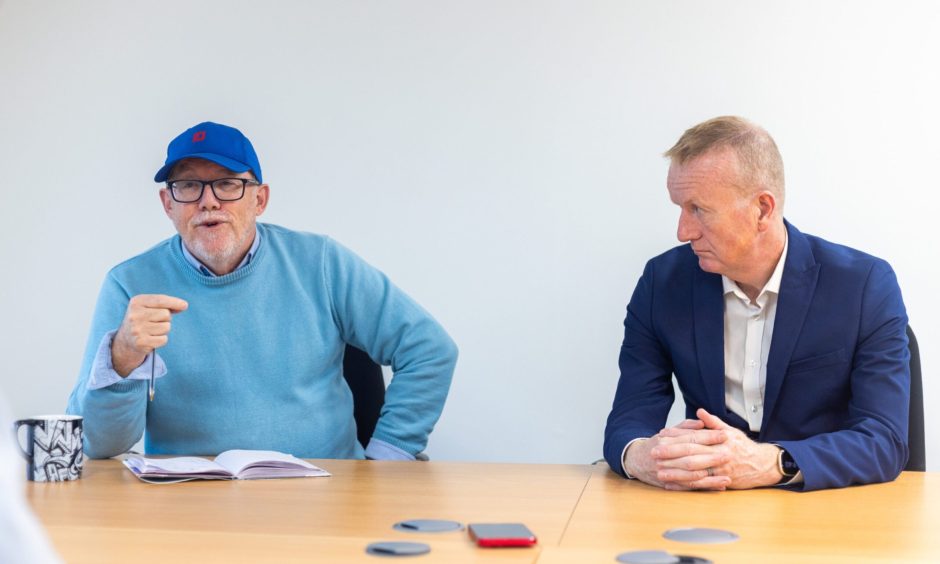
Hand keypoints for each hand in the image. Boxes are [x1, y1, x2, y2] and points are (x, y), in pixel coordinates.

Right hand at [111, 294, 187, 375]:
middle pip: (166, 314)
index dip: (174, 302)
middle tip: (153, 322)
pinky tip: (151, 338)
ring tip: (152, 330)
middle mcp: (135, 315)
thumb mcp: (150, 307)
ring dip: (163, 329)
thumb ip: (166, 305)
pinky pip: (164, 339)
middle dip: (165, 318)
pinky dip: (161, 340)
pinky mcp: (141, 342)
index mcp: (136, 302)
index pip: (160, 300)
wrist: (126, 339)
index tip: (185, 305)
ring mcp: (137, 329)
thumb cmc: (143, 319)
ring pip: (167, 327)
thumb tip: (183, 306)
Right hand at [624, 418, 730, 489]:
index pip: (691, 437)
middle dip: (712, 456)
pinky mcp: (668, 484)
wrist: (636, 461)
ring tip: (727, 475)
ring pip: (690, 474)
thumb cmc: (656, 445)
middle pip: (691, 456)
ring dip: (710, 476)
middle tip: (729, 454)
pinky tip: (717, 486)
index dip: (709, 436)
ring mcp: (666, 471)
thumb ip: (685, 427)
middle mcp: (665, 456)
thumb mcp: (668, 432)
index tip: (725, 435)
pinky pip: (689, 487)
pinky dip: (704, 487)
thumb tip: (701, 422)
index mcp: (667, 440)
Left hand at [654, 408, 782, 489]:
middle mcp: (719, 454)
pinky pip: (701, 484)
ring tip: (659, 472)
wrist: (763, 465)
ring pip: (695, 471)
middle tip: (654, 453)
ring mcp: (720, 469)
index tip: (661, 435)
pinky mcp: (721, 481)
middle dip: (671, 454)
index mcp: (719, 440)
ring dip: (676, 472)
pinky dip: (685, 485)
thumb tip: (700, 412)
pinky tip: (673, 485)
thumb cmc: (744, 447)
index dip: (676, 436)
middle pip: (691, 454)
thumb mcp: (731, 431)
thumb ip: (713, 422)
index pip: (694, 436)